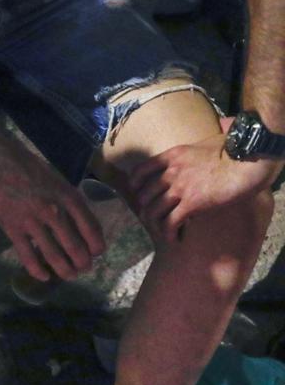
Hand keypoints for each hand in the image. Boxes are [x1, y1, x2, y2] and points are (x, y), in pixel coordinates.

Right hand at [0, 141, 105, 281]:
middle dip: (82, 262)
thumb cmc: (30, 169)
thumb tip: (81, 223)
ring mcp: (33, 223)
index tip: (97, 253)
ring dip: (64, 270)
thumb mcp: (58, 180)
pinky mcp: (13, 230)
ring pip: (53, 255)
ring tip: (69, 276)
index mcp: (69, 198)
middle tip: (84, 269)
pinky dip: (37, 270)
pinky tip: (43, 277)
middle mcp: (55, 212)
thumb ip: (69, 201)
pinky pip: (28, 256)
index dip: (96, 245)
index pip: (90, 228)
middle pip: (74, 246)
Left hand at [130, 118, 281, 244]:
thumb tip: (191, 159)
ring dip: (155, 226)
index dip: (136, 186)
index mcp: (173, 156)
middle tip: (154, 219)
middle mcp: (172, 172)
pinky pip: (170, 223)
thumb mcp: (204, 145)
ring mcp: (180, 188)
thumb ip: (190, 155)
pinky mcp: (192, 203)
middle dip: (146, 210)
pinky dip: (169, 234)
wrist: (249, 161)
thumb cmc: (234, 152)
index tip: (139, 194)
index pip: (140, 171)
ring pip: (153, 211)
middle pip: (144, 195)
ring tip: (163, 233)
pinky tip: (175, 239)